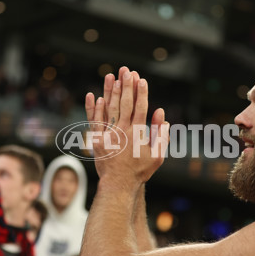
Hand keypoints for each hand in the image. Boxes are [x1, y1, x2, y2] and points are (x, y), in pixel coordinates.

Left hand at [85, 67, 168, 183]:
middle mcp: (122, 131)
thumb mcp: (158, 155)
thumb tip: (161, 114)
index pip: (140, 108)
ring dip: (110, 90)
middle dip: (126, 85)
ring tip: (111, 75)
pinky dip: (93, 108)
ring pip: (109, 108)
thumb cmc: (140, 171)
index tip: (141, 79)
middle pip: (124, 103)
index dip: (141, 93)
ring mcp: (108, 134)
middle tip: (126, 70)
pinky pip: (94, 120)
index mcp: (137, 133)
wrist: (118, 184)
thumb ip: (161, 134)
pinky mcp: (97, 139)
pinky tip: (94, 95)